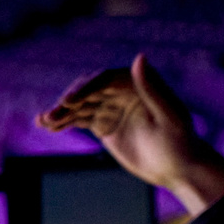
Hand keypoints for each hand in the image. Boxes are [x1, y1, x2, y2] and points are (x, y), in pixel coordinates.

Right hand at [36, 53, 223, 213]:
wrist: (178, 166)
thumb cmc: (180, 140)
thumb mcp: (170, 116)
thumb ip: (152, 88)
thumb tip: (139, 57)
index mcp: (136, 82)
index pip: (104, 80)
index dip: (86, 88)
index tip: (69, 101)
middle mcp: (121, 90)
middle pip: (87, 90)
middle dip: (68, 102)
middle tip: (52, 115)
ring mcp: (110, 107)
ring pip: (80, 105)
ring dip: (60, 112)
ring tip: (42, 121)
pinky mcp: (103, 124)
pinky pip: (79, 119)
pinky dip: (63, 122)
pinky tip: (46, 126)